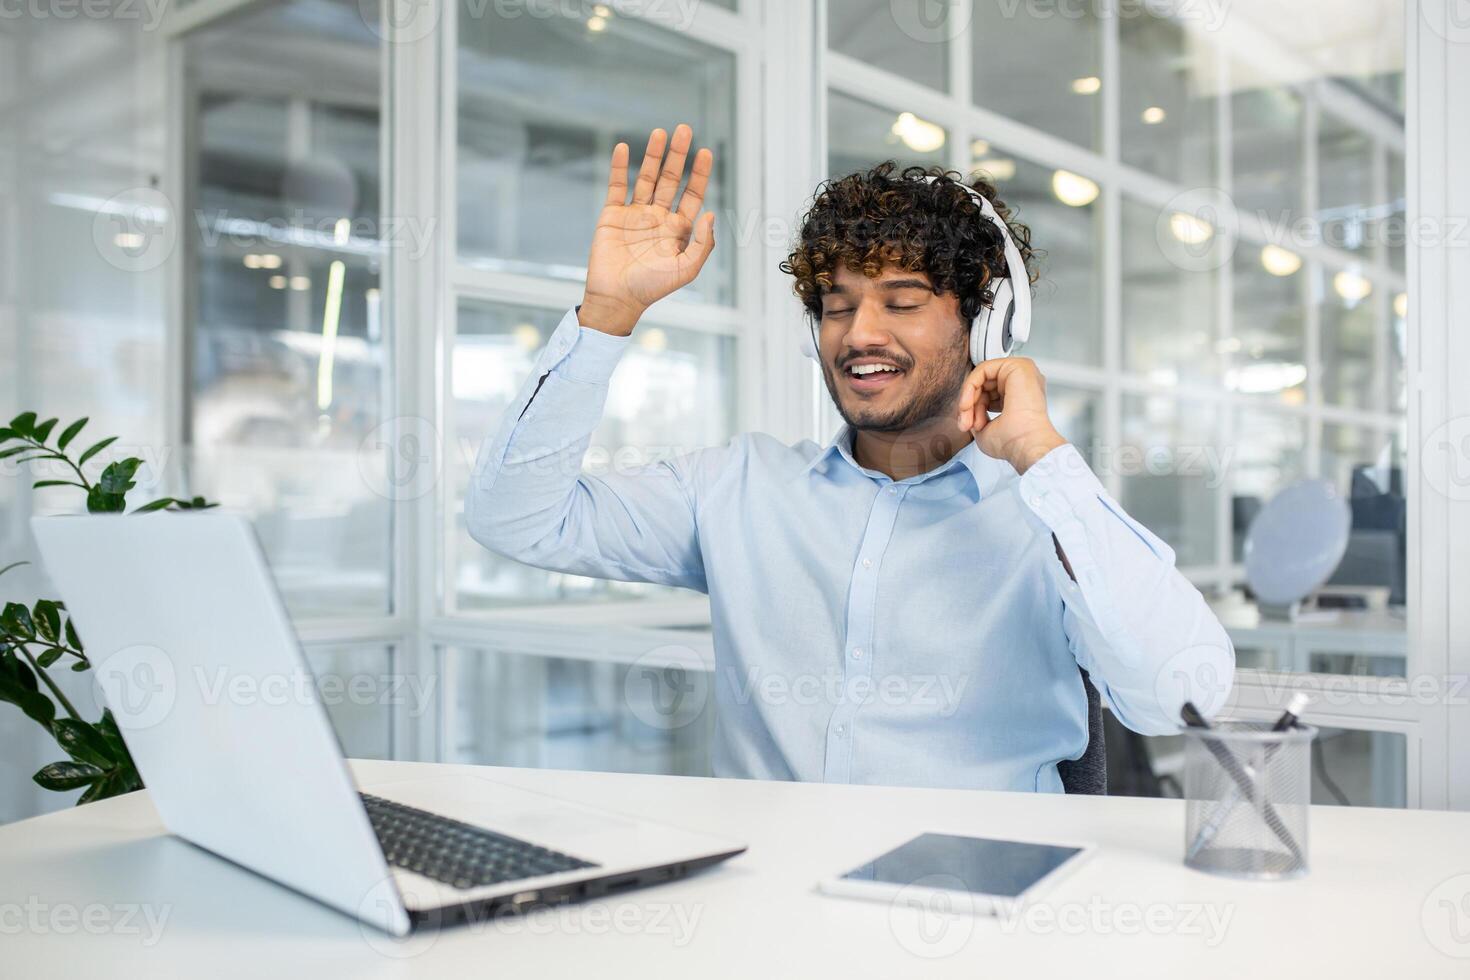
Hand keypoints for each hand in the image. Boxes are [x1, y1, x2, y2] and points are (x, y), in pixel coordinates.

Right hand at [579, 124, 715, 335]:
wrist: (617, 298)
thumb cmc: (652, 288)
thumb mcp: (685, 270)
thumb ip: (702, 244)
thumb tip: (711, 214)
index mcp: (678, 229)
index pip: (692, 194)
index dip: (700, 174)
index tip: (706, 152)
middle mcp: (658, 217)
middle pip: (671, 179)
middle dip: (678, 155)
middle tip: (684, 130)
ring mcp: (635, 214)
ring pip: (647, 178)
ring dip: (653, 155)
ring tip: (660, 133)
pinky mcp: (612, 215)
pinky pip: (617, 186)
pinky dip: (620, 167)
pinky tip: (624, 148)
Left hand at [955, 357, 1067, 473]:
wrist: (1026, 445)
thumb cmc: (1012, 442)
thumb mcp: (985, 429)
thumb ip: (975, 414)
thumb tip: (966, 409)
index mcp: (1020, 396)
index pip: (988, 393)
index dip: (972, 408)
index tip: (966, 426)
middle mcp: (1022, 383)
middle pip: (984, 385)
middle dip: (969, 405)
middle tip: (965, 423)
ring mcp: (1022, 373)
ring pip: (981, 377)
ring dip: (968, 398)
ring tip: (968, 418)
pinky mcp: (1018, 366)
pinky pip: (983, 369)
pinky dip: (970, 386)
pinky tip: (967, 404)